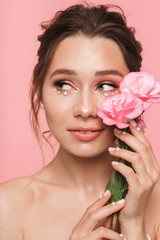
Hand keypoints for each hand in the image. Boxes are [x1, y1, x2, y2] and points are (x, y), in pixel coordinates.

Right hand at [70, 190, 124, 239]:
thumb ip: (100, 232)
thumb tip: (112, 221)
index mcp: (79, 230)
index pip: (88, 212)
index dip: (99, 202)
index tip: (108, 193)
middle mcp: (76, 232)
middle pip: (90, 211)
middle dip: (105, 203)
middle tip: (120, 201)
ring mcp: (78, 237)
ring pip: (94, 217)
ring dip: (110, 215)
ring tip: (123, 216)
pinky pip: (101, 232)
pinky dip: (113, 234)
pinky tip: (121, 238)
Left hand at [109, 120, 159, 236]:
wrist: (133, 215)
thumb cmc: (131, 192)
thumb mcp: (135, 173)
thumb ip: (133, 159)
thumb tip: (123, 141)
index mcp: (154, 166)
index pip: (147, 145)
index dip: (137, 133)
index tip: (127, 124)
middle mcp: (154, 172)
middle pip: (142, 148)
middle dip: (128, 137)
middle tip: (115, 132)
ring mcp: (148, 181)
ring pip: (135, 157)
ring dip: (121, 150)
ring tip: (110, 148)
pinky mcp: (139, 189)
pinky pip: (128, 172)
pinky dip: (119, 165)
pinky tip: (112, 163)